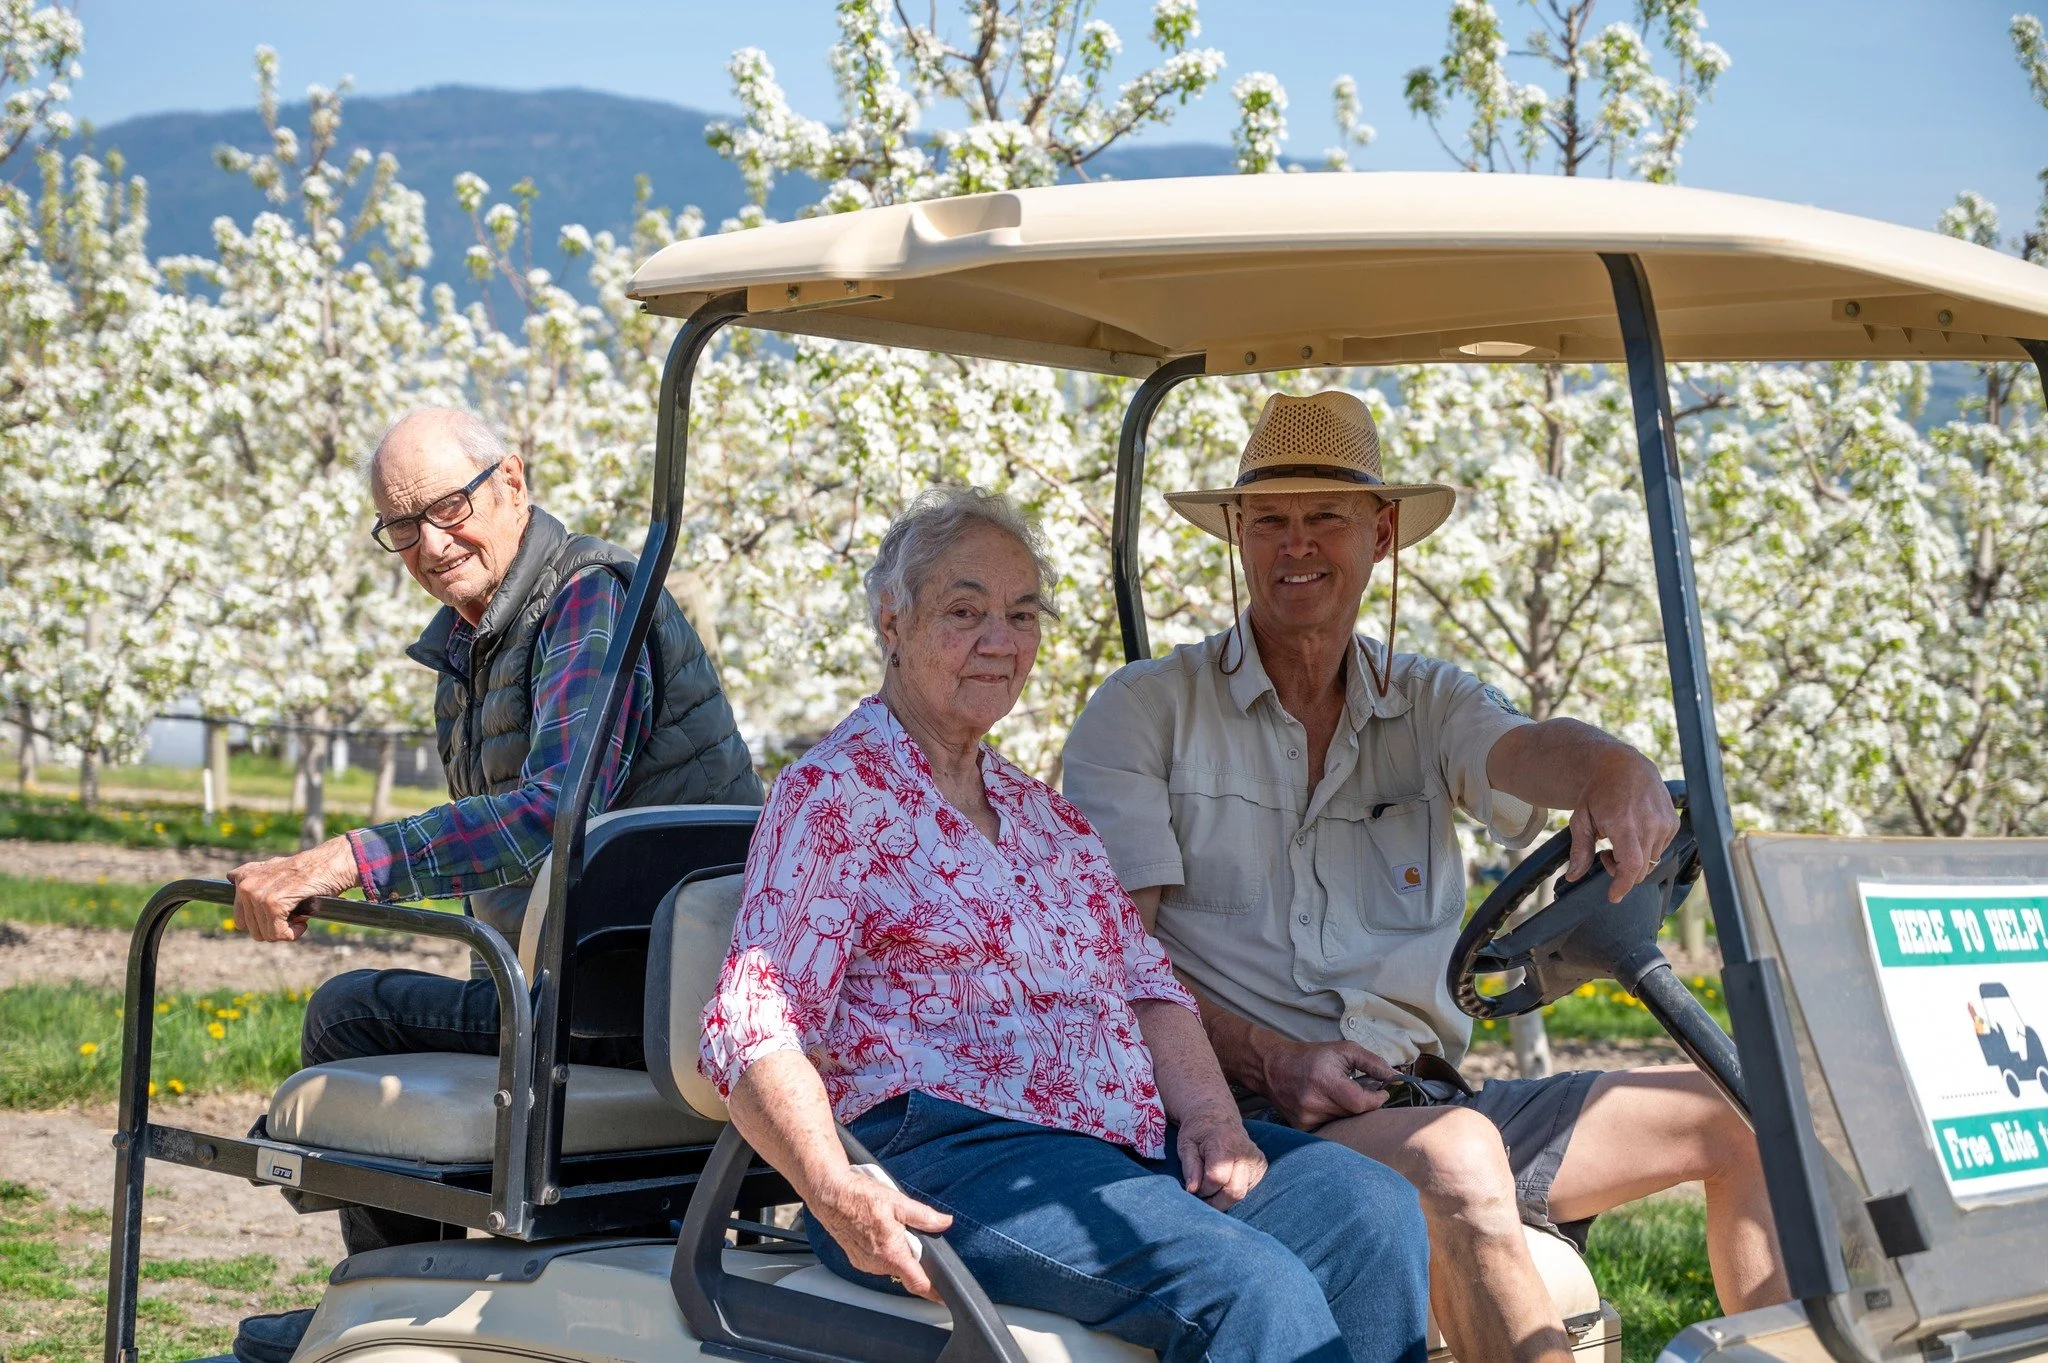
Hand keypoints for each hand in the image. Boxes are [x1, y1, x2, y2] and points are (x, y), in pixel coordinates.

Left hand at [227, 837, 359, 941]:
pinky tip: (303, 921)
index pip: (241, 921)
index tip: (282, 913)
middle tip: (294, 915)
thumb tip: (231, 876)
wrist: (331, 864)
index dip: (265, 923)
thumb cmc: (308, 869)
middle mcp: (246, 886)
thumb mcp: (274, 867)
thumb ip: (252, 873)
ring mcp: (257, 895)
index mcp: (243, 879)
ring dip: (286, 931)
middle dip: (275, 928)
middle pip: (253, 930)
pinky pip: (278, 934)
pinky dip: (293, 933)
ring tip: (300, 915)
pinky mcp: (273, 905)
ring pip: (265, 934)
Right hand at [809, 1164, 954, 1301]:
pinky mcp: (857, 1259)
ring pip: (891, 1263)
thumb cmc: (858, 1198)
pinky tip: (878, 1229)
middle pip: (906, 1269)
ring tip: (889, 1225)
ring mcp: (866, 1264)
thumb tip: (944, 1222)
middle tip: (908, 1230)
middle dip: (912, 1254)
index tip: (943, 1297)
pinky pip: (878, 1260)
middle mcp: (878, 1264)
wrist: (830, 1195)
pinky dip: (883, 1249)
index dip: (933, 1292)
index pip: (918, 1283)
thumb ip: (924, 1216)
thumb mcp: (898, 1202)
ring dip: (897, 1250)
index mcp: (892, 1254)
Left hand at [1175, 1105, 1266, 1208]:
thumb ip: (1190, 1168)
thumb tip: (1192, 1190)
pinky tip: (1225, 1178)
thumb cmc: (1198, 1131)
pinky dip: (1233, 1189)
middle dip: (1215, 1200)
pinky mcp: (1261, 1166)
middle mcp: (1245, 1152)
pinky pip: (1247, 1189)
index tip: (1195, 1185)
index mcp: (1224, 1143)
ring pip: (1241, 1194)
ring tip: (1213, 1183)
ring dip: (1223, 1197)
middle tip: (1202, 1192)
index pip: (1216, 1179)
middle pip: (1233, 1192)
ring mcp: (1256, 1160)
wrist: (1218, 1115)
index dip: (1202, 1188)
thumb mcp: (1186, 1145)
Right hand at [1257, 1038, 1395, 1129]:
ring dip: (1349, 1111)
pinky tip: (1327, 1104)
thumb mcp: (1343, 1050)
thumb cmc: (1311, 1056)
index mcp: (1325, 1081)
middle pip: (1354, 1114)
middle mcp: (1314, 1103)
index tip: (1382, 1092)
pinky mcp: (1302, 1127)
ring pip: (1344, 1122)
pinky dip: (1335, 1118)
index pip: (1361, 1103)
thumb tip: (1395, 1076)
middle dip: (1363, 1103)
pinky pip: (1330, 1127)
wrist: (1272, 1067)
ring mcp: (1306, 1118)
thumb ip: (1372, 1062)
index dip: (1377, 1100)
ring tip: (1339, 1095)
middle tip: (1361, 1091)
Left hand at [1566, 747, 1680, 901]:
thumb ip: (1579, 850)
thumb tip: (1573, 877)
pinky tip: (1634, 833)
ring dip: (1635, 860)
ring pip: (1652, 861)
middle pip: (1641, 869)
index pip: (1631, 866)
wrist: (1623, 765)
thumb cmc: (1598, 792)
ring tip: (1618, 840)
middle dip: (1622, 871)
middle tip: (1605, 855)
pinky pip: (1661, 849)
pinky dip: (1646, 849)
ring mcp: (1665, 823)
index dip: (1623, 885)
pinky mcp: (1673, 822)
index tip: (1614, 896)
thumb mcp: (1581, 819)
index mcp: (1624, 824)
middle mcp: (1649, 824)